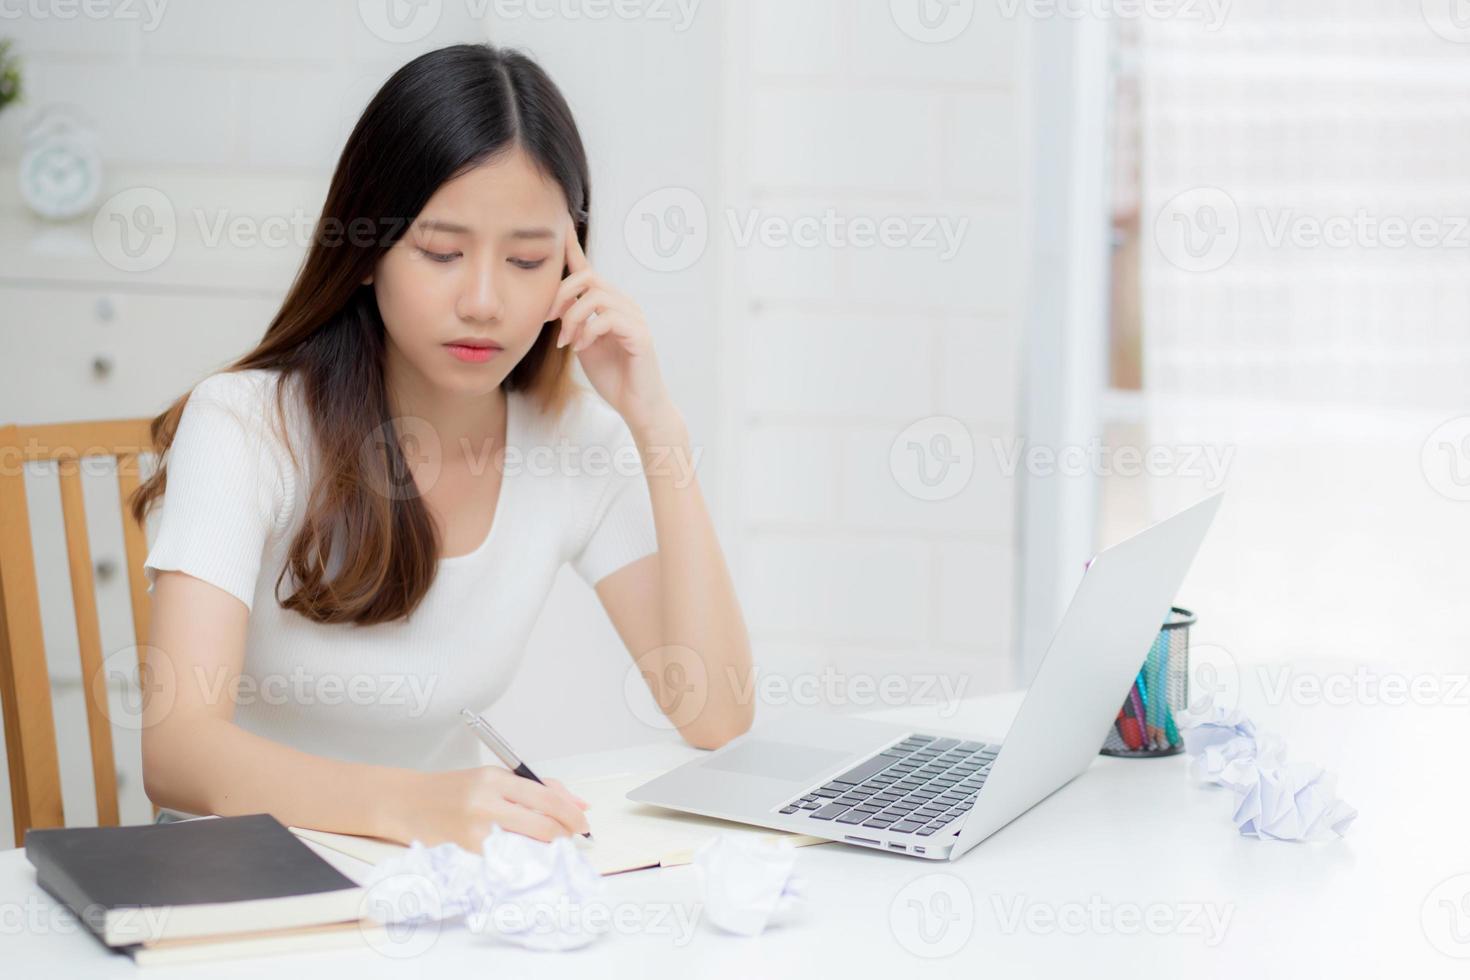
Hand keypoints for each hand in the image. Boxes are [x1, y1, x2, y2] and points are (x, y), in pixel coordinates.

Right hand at [387, 766, 591, 850]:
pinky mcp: (466, 853)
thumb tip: (580, 804)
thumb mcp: (493, 778)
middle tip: (570, 840)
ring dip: (544, 850)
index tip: (583, 823)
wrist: (406, 803)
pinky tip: (519, 856)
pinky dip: (519, 860)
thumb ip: (537, 788)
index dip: (571, 814)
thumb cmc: (453, 791)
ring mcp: (475, 831)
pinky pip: (505, 860)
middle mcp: (486, 802)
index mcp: (495, 778)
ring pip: (528, 846)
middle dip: (564, 836)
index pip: (546, 797)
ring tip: (546, 847)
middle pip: (543, 825)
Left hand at [545, 215, 676, 433]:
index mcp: (610, 305)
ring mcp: (634, 318)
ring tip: (567, 341)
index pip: (588, 270)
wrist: (638, 405)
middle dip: (561, 295)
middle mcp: (624, 305)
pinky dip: (588, 332)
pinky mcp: (639, 335)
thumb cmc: (613, 375)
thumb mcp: (584, 343)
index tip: (558, 224)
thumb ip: (573, 321)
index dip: (572, 247)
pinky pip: (608, 319)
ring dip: (573, 318)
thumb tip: (555, 307)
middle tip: (549, 321)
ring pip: (596, 297)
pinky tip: (580, 348)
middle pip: (588, 277)